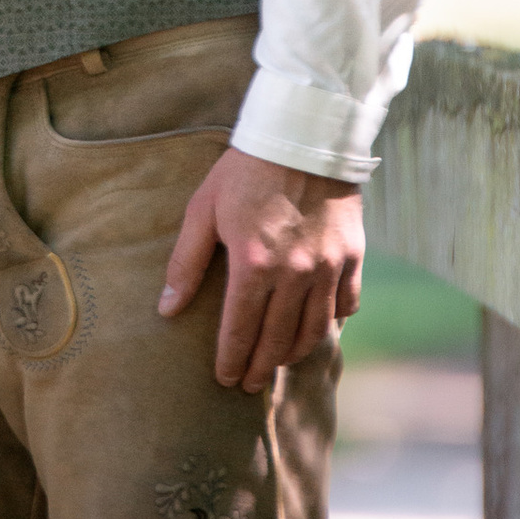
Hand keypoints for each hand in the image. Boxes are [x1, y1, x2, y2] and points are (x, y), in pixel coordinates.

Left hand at [158, 146, 363, 394]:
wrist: (304, 134)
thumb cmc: (245, 170)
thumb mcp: (204, 209)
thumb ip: (186, 263)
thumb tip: (167, 309)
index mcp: (253, 264)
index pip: (240, 330)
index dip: (231, 359)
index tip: (224, 378)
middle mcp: (294, 273)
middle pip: (277, 339)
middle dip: (261, 367)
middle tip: (249, 384)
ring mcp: (327, 266)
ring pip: (314, 330)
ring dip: (293, 353)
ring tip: (278, 363)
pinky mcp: (352, 255)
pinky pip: (346, 303)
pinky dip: (331, 321)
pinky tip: (316, 327)